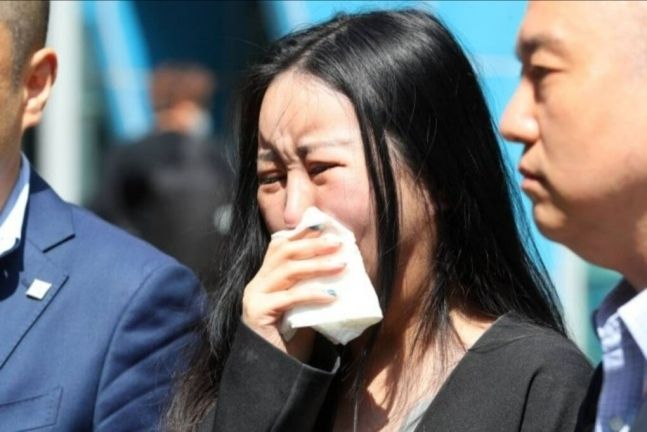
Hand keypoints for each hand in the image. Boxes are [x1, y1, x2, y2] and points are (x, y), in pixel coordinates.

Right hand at [242, 226, 344, 361]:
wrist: (272, 373)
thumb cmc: (290, 341)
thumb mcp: (303, 308)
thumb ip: (312, 287)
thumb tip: (340, 267)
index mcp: (265, 277)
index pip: (280, 245)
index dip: (301, 234)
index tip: (325, 226)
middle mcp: (257, 283)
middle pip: (284, 252)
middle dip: (313, 245)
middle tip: (338, 243)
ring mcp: (254, 296)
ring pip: (287, 270)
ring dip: (317, 265)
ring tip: (341, 265)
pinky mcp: (257, 312)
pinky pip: (289, 298)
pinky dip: (312, 294)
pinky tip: (331, 296)